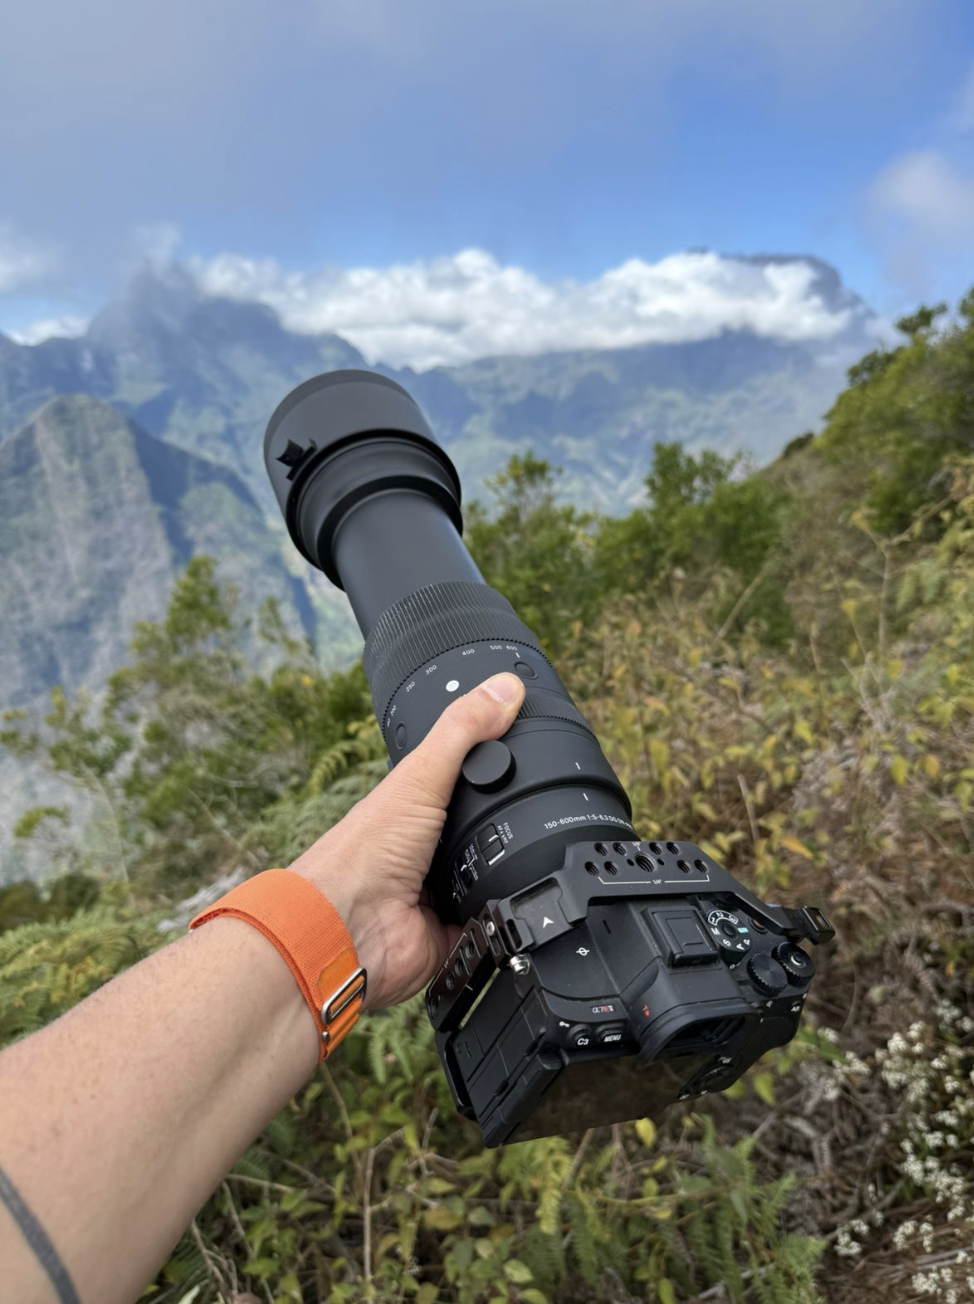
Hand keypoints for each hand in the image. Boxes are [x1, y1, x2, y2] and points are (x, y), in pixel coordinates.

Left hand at [287, 672, 525, 1008]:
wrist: (348, 930)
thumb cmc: (365, 852)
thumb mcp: (421, 775)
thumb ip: (464, 731)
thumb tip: (507, 687)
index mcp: (420, 805)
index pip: (468, 776)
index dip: (497, 765)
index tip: (536, 750)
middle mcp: (431, 846)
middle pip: (491, 829)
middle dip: (514, 826)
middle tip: (546, 812)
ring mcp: (445, 891)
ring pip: (499, 876)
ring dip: (514, 872)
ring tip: (537, 859)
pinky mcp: (457, 932)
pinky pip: (498, 924)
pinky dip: (508, 917)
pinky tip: (520, 904)